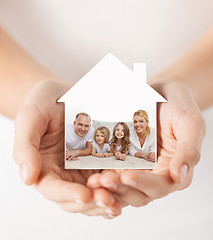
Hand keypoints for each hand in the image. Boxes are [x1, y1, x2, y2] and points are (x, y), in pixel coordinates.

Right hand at [13, 80, 120, 217]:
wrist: (63, 94)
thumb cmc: (44, 103)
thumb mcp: (31, 117)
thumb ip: (25, 147)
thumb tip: (28, 178)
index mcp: (43, 167)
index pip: (53, 189)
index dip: (68, 194)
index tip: (84, 195)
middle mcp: (62, 174)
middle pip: (75, 198)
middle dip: (92, 202)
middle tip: (109, 200)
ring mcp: (81, 170)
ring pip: (93, 193)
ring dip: (107, 199)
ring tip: (121, 199)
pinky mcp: (97, 163)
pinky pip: (107, 178)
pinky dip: (117, 186)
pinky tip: (128, 184)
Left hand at [88, 81, 205, 206]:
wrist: (160, 92)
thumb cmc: (178, 105)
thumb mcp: (189, 122)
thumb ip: (189, 149)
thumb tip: (179, 176)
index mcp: (175, 168)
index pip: (161, 185)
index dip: (144, 184)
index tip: (127, 175)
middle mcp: (157, 173)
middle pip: (139, 192)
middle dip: (121, 189)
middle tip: (104, 180)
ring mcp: (140, 168)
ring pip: (124, 187)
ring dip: (109, 187)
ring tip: (95, 180)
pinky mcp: (125, 161)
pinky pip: (114, 173)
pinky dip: (104, 177)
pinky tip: (93, 174)